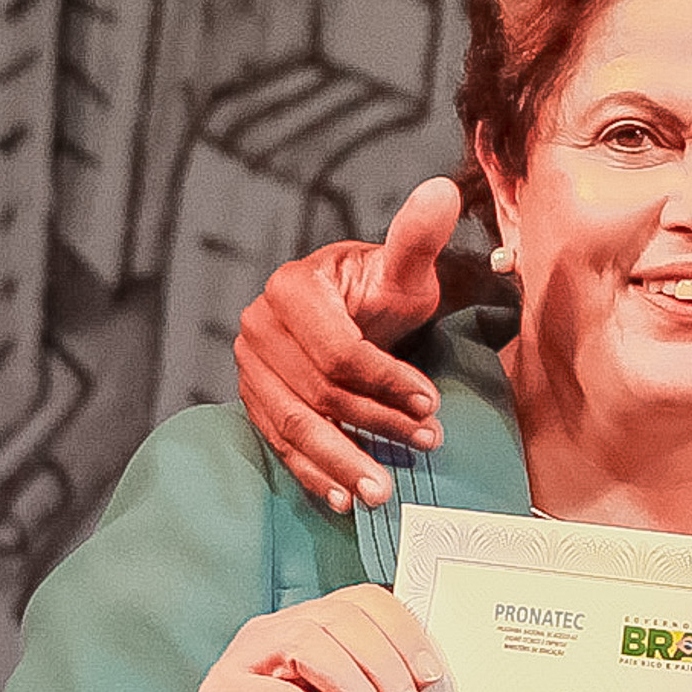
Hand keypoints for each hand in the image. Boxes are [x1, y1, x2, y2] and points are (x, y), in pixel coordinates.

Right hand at [233, 177, 460, 510]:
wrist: (350, 315)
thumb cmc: (380, 293)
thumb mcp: (403, 270)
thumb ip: (418, 238)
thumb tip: (441, 192)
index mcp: (292, 290)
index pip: (337, 348)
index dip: (385, 380)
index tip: (431, 404)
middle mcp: (258, 327)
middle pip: (317, 391)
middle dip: (374, 425)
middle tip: (424, 447)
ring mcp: (249, 369)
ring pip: (294, 425)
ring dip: (340, 462)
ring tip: (381, 492)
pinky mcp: (253, 401)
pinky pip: (279, 444)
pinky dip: (310, 474)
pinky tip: (340, 499)